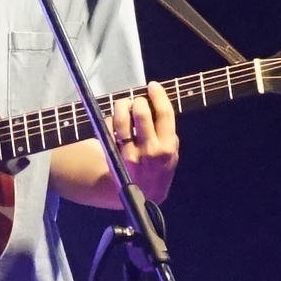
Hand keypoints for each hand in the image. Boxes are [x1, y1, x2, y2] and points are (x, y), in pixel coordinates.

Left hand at [106, 86, 179, 206]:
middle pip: (141, 113)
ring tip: (124, 105)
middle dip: (138, 101)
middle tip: (137, 100)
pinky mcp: (114, 156)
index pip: (165, 114)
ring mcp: (130, 154)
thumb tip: (156, 103)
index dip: (158, 96)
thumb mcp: (172, 153)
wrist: (143, 195)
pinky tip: (115, 121)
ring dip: (121, 106)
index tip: (153, 86)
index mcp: (167, 147)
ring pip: (121, 119)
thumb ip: (167, 132)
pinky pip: (108, 129)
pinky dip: (110, 120)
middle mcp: (149, 150)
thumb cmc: (159, 169)